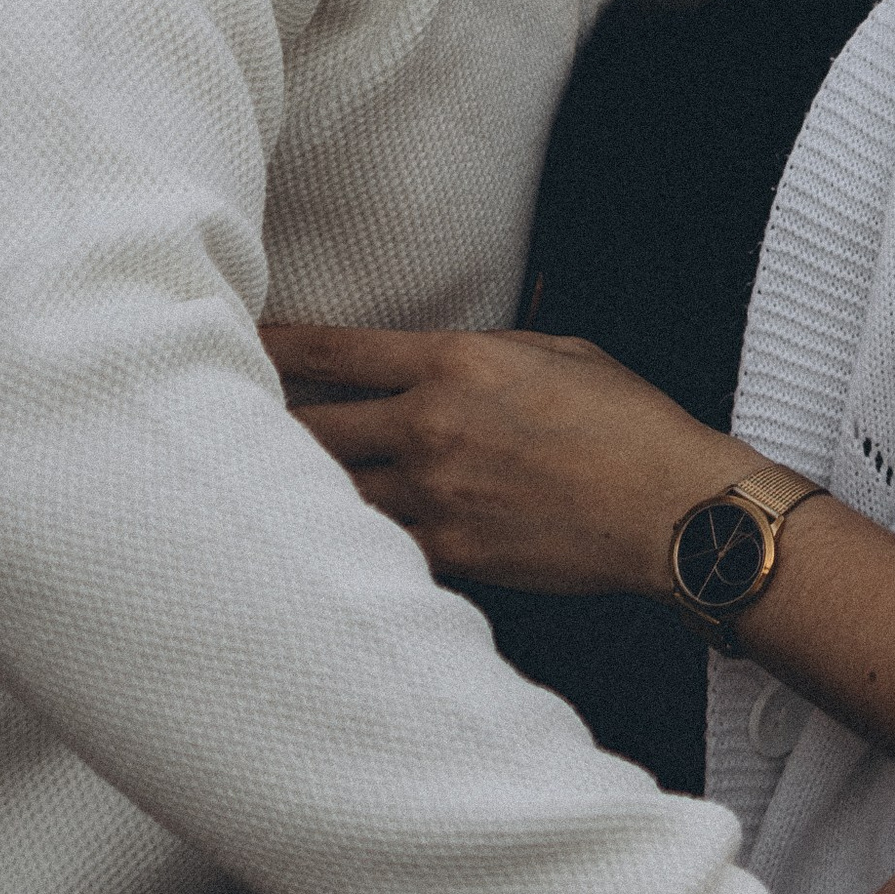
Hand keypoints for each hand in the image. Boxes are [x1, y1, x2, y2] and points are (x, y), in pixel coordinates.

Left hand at [262, 321, 737, 595]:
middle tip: (222, 422)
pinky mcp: (449, 551)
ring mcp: (434, 493)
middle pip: (309, 426)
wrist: (672, 507)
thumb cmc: (630, 422)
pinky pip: (373, 544)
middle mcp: (430, 424)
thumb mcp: (561, 352)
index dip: (275, 346)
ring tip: (254, 490)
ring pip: (330, 490)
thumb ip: (488, 353)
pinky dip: (346, 540)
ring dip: (295, 489)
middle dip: (262, 424)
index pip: (335, 351)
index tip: (238, 342)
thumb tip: (445, 362)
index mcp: (456, 362)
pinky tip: (320, 544)